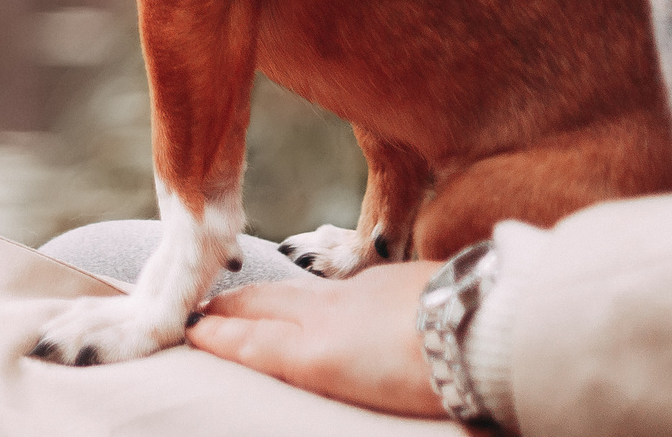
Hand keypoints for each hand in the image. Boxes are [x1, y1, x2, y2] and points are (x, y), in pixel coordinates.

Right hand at [185, 259, 447, 417]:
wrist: (482, 325)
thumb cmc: (432, 380)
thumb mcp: (366, 393)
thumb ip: (333, 373)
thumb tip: (318, 362)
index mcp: (315, 352)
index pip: (252, 342)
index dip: (216, 336)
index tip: (189, 330)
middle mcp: (325, 315)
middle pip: (262, 305)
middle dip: (227, 307)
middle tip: (202, 310)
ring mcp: (356, 290)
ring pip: (296, 290)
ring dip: (263, 294)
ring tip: (246, 301)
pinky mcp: (389, 277)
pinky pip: (336, 286)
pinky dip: (312, 293)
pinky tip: (322, 301)